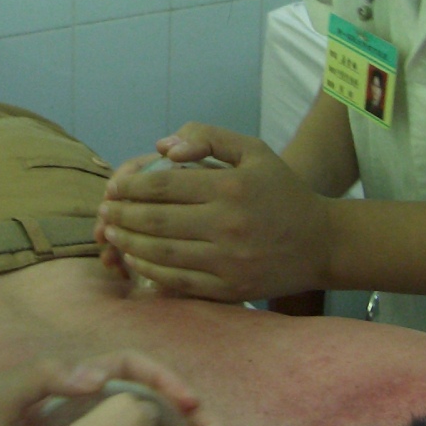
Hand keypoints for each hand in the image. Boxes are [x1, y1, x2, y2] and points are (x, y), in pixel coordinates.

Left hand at [98, 123, 332, 301]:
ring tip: (111, 235)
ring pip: (162, 253)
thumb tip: (163, 147)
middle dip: (121, 216)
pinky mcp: (230, 289)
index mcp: (230, 187)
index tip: (113, 188)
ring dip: (128, 244)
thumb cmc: (281, 191)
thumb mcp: (252, 150)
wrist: (322, 242)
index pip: (164, 185)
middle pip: (157, 221)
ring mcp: (228, 261)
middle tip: (103, 213)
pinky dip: (149, 271)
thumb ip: (207, 136)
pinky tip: (135, 259)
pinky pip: (178, 282)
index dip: (130, 187)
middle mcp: (228, 224)